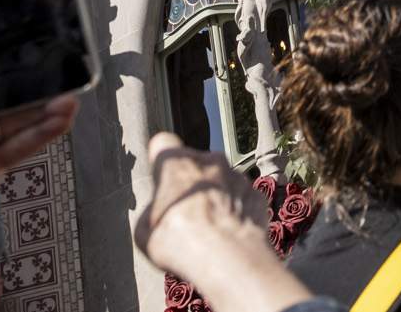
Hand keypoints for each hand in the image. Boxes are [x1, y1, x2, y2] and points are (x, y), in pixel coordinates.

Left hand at [0, 50, 80, 231]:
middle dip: (31, 92)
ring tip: (70, 102)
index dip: (3, 71)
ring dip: (45, 114)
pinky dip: (41, 137)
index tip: (27, 53)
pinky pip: (19, 149)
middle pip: (4, 104)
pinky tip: (60, 123)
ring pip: (17, 126)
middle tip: (60, 77)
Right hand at [132, 131, 265, 273]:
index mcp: (176, 163)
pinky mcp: (255, 193)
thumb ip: (152, 212)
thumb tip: (157, 214)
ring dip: (214, 197)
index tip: (160, 178)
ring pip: (220, 179)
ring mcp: (236, 175)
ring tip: (207, 229)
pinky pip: (240, 197)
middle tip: (184, 213)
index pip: (163, 144)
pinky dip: (234, 210)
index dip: (160, 161)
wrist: (227, 258)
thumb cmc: (181, 242)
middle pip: (194, 164)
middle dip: (190, 183)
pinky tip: (227, 233)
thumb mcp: (145, 232)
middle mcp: (209, 160)